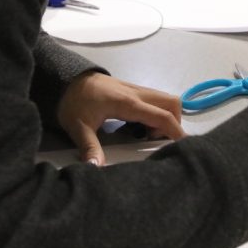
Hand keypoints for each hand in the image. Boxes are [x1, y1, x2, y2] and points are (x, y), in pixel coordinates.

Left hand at [57, 73, 185, 165]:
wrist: (64, 79)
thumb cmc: (73, 102)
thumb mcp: (78, 126)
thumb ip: (90, 147)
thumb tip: (96, 168)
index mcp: (128, 103)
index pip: (162, 116)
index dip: (175, 131)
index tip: (182, 146)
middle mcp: (137, 94)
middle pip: (172, 103)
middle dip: (174, 123)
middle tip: (157, 140)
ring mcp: (136, 90)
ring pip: (165, 99)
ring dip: (165, 117)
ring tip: (147, 135)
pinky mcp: (132, 90)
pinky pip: (155, 100)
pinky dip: (156, 113)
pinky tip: (139, 126)